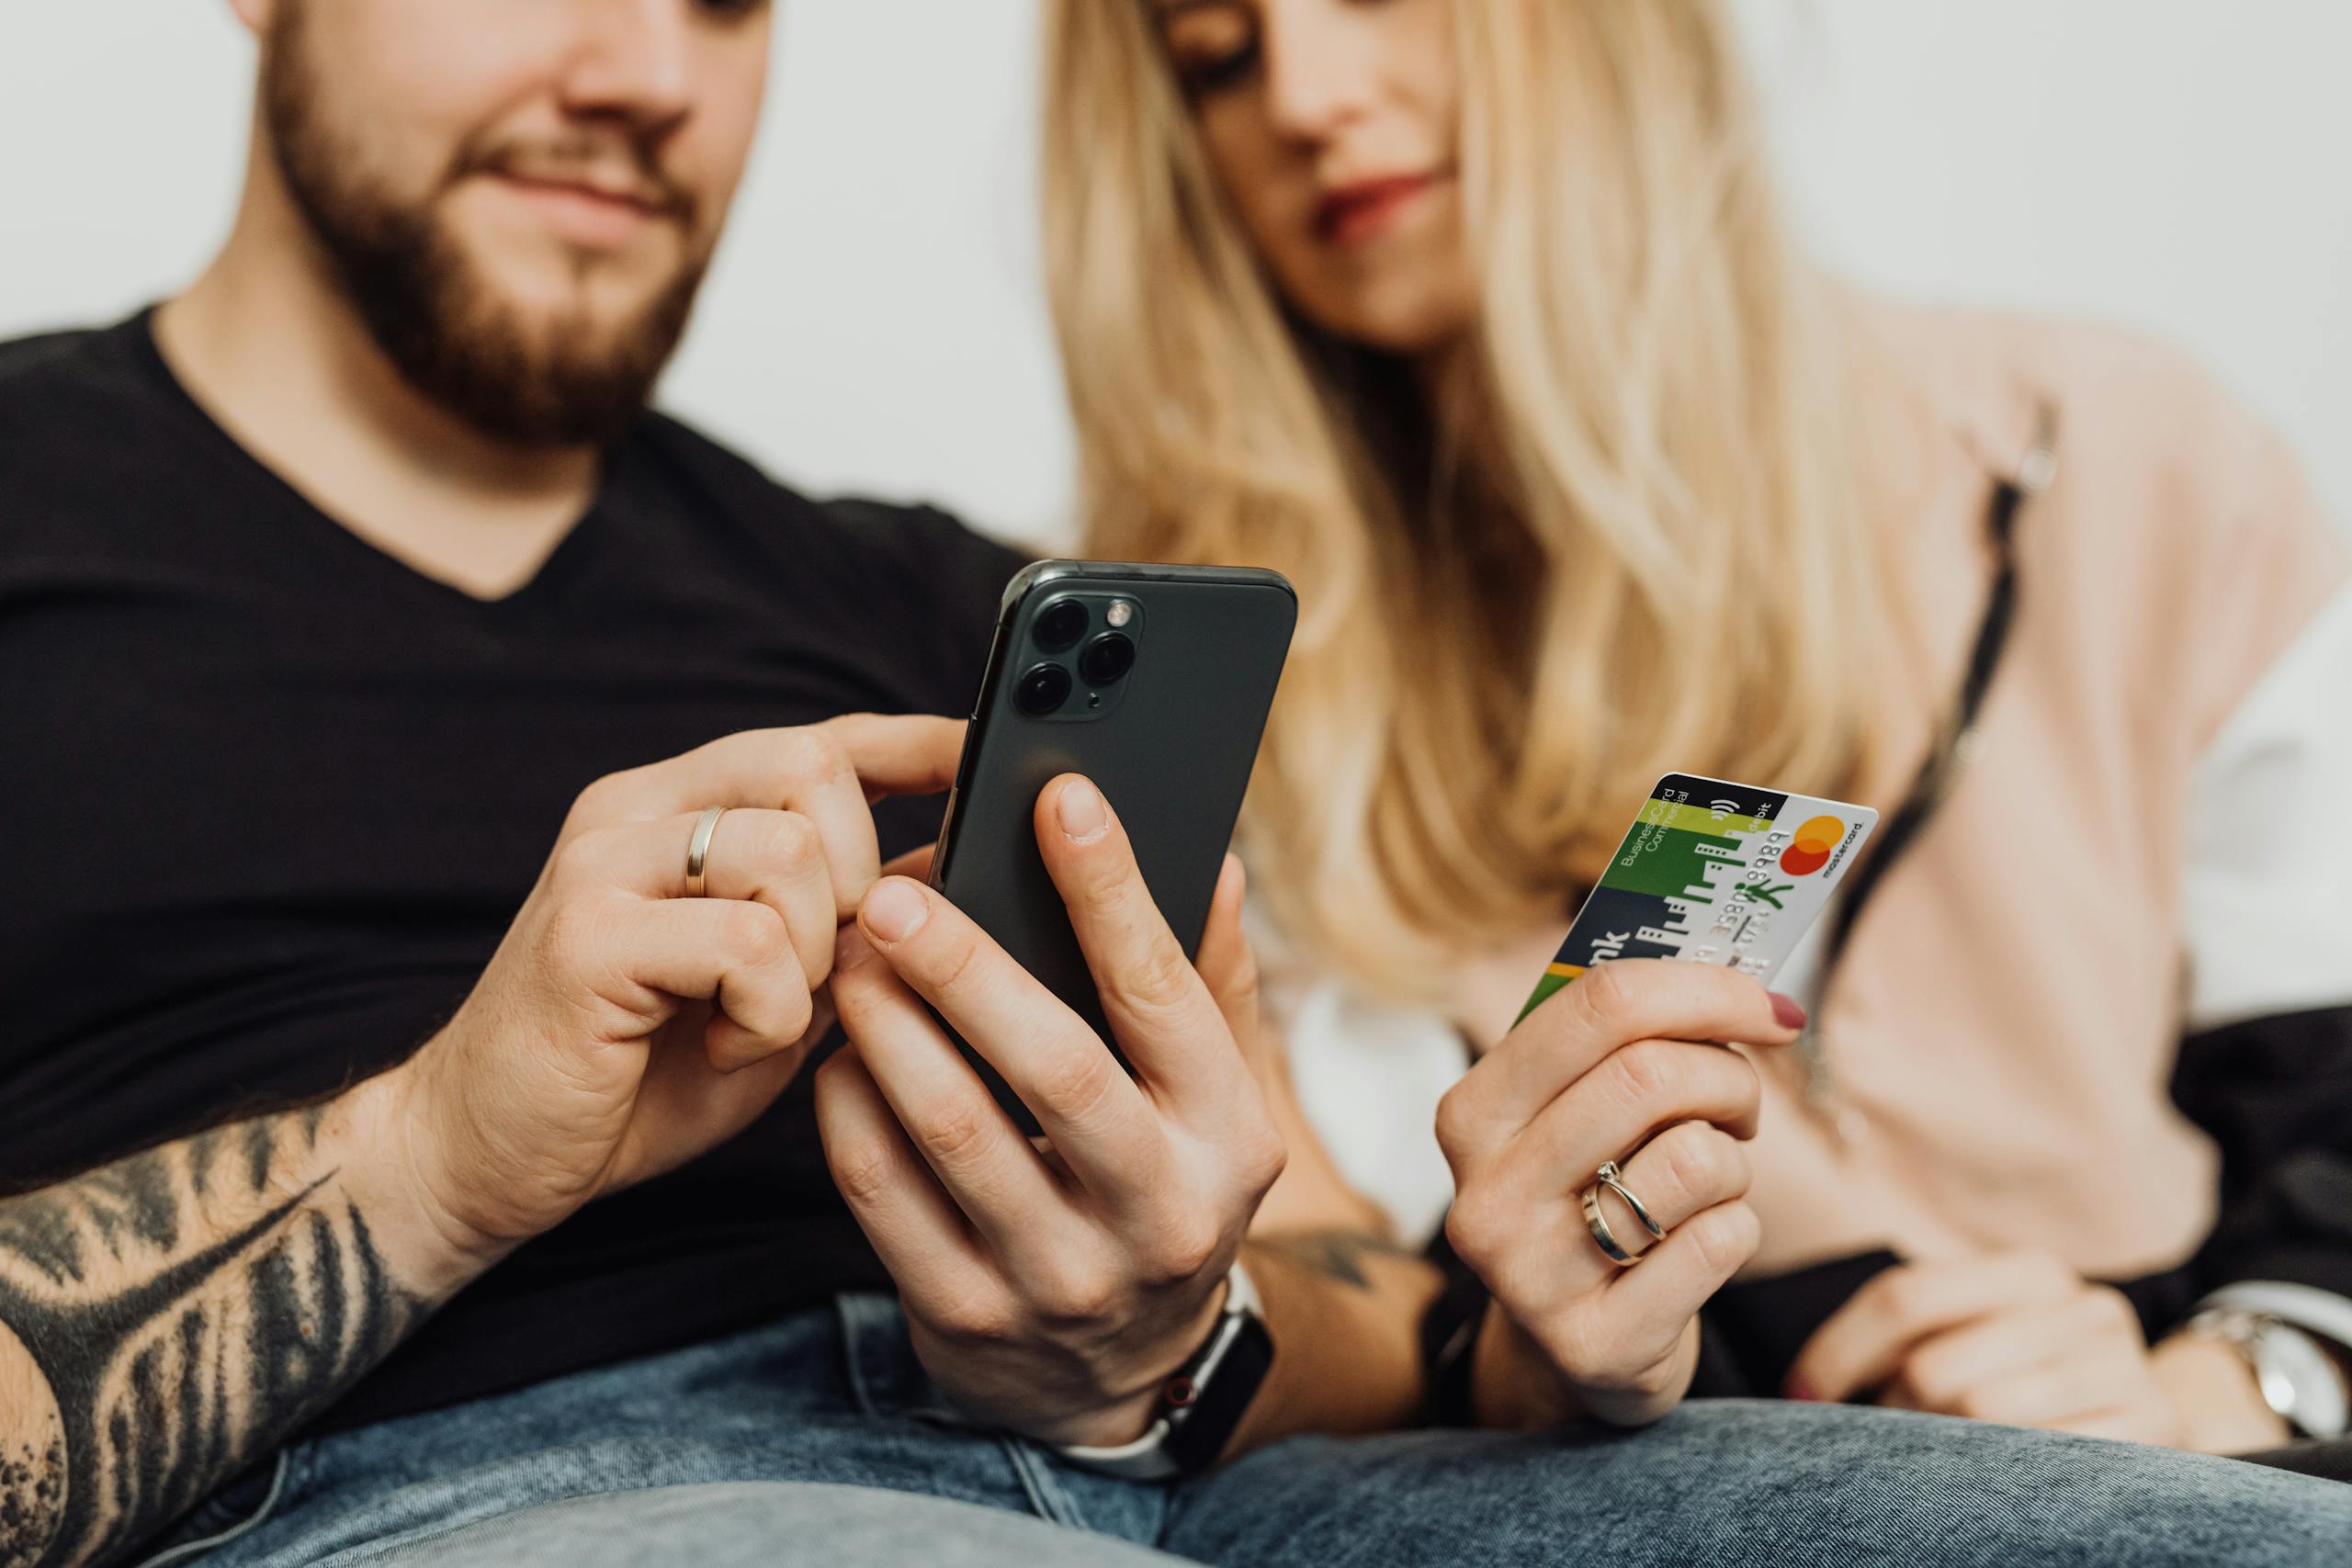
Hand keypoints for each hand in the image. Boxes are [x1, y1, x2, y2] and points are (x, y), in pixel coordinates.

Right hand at [384, 715, 962, 1263]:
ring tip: (755, 1017)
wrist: (487, 1156)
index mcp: (680, 808)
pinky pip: (748, 944)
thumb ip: (843, 922)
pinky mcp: (589, 936)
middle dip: (859, 879)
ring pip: (792, 854)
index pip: (819, 739)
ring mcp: (604, 864)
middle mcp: (637, 812)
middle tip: (821, 967)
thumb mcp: (771, 984)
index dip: (911, 744)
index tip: (985, 755)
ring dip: (810, 958)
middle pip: (814, 769)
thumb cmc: (638, 1075)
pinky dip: (765, 1015)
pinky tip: (716, 1047)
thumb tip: (951, 871)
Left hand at [813, 774, 1286, 1446]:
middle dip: (967, 967)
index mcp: (1229, 1138)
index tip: (1062, 799)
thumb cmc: (1161, 1185)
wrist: (1118, 1375)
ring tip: (851, 956)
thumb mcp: (1216, 1099)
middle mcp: (1158, 1214)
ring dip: (890, 1029)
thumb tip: (1213, 860)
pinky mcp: (966, 1316)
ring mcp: (1060, 1277)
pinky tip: (837, 1050)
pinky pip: (883, 1195)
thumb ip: (1212, 982)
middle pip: (1056, 1068)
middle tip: (894, 894)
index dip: (1113, 892)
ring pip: (955, 1132)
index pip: (1167, 997)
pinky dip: (851, 1108)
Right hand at [1434, 960, 1802, 1426]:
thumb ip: (1622, 1042)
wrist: (1574, 1349)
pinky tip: (1697, 1245)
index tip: (1770, 1005)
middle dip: (1731, 1078)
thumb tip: (1744, 975)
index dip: (1705, 988)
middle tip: (1741, 1105)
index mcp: (1474, 1110)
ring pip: (1694, 1159)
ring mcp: (1531, 1274)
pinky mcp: (1594, 1341)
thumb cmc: (1591, 1196)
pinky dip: (1735, 1230)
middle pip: (1652, 1074)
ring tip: (1707, 1181)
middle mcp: (1486, 1190)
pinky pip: (1718, 1242)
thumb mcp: (1575, 1114)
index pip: (1599, 1003)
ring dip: (1731, 1162)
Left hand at [1785, 1252, 2282, 1449]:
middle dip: (1894, 1415)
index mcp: (2029, 1272)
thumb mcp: (1982, 1339)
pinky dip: (2002, 1478)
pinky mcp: (2154, 1429)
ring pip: (1981, 1414)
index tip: (1799, 1397)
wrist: (2161, 1419)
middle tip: (1896, 1443)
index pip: (1904, 1297)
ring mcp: (2125, 1368)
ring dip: (1942, 1452)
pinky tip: (1999, 1482)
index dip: (1837, 1352)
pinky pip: (2041, 1460)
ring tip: (1951, 1461)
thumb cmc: (2039, 1381)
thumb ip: (1912, 1339)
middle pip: (1934, 1367)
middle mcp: (2083, 1308)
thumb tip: (1802, 1389)